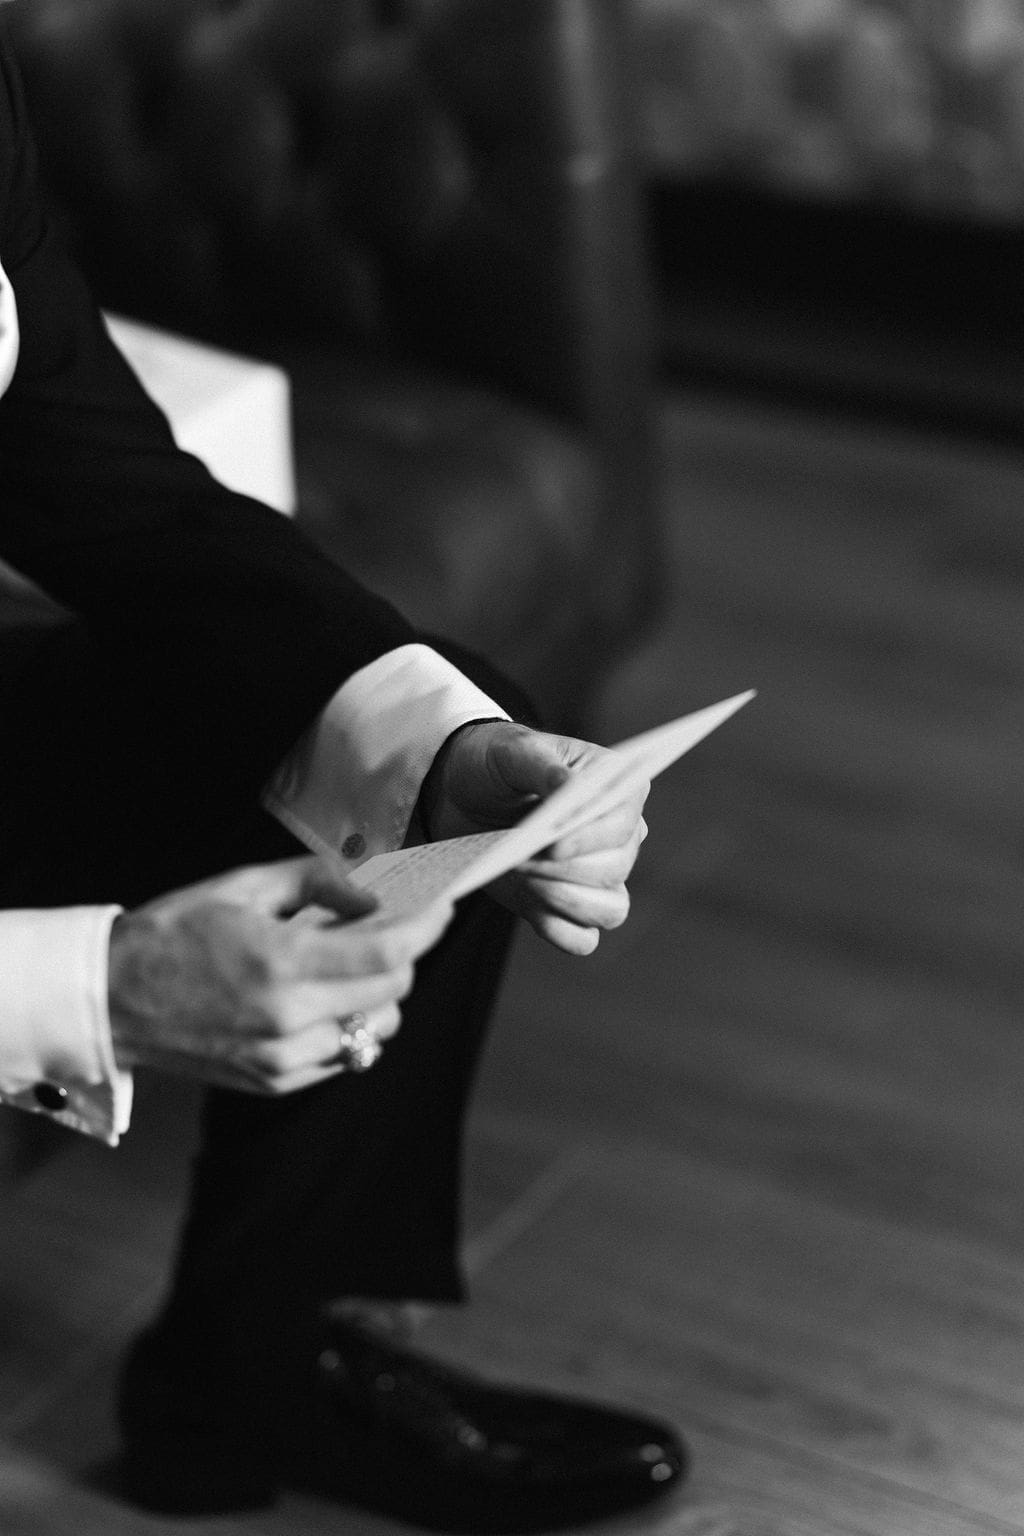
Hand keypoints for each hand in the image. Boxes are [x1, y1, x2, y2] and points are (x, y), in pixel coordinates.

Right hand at [107, 857, 453, 1093]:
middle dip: (403, 953)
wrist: (112, 999)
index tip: (443, 905)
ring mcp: (283, 1058)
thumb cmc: (176, 932)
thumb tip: (376, 893)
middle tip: (387, 924)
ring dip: (379, 993)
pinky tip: (319, 995)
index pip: (390, 954)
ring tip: (345, 962)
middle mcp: (290, 1019)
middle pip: (392, 991)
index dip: (428, 927)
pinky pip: (344, 1053)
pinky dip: (349, 1022)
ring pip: (376, 1028)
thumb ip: (319, 883)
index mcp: (282, 964)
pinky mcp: (275, 1080)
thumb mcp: (245, 887)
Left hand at [422, 722, 648, 954]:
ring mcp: (595, 876)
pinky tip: (532, 909)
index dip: (591, 838)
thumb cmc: (496, 763)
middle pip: (615, 869)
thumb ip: (544, 766)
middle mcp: (618, 837)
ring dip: (566, 901)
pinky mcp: (566, 906)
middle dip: (566, 871)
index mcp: (616, 790)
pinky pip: (582, 939)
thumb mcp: (513, 751)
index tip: (552, 845)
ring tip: (524, 878)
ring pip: (610, 910)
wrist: (462, 794)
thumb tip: (571, 788)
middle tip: (520, 859)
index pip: (623, 822)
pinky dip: (561, 932)